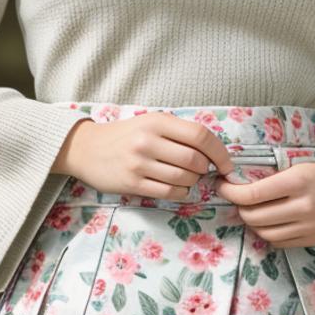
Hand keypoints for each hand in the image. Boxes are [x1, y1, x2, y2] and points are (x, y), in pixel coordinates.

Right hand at [55, 112, 236, 201]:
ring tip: (185, 177)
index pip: (200, 136)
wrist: (87, 149)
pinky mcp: (133, 184)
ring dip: (192, 182)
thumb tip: (214, 152)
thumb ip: (179, 132)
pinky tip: (175, 187)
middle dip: (205, 169)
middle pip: (195, 160)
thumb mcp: (150, 122)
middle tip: (200, 170)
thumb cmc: (125, 135)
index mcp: (157, 121)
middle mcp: (148, 140)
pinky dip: (180, 193)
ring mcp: (139, 163)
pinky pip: (169, 193)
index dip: (219, 152)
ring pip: (184, 179)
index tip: (226, 164)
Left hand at [215, 160, 314, 248]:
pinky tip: (267, 222)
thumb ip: (270, 179)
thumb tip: (237, 188)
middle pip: (255, 216)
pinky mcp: (311, 241)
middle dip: (239, 208)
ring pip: (264, 233)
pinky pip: (278, 242)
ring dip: (252, 223)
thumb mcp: (296, 168)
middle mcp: (303, 208)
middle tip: (236, 199)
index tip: (223, 186)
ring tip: (250, 211)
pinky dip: (267, 233)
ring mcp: (308, 228)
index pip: (254, 194)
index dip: (232, 192)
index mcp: (297, 183)